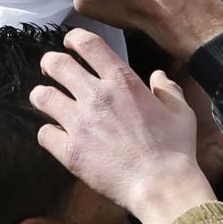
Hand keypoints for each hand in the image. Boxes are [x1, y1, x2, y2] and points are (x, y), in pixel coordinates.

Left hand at [28, 28, 215, 223]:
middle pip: (57, 64)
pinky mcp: (70, 151)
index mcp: (123, 81)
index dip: (74, 38)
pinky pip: (44, 133)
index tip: (70, 42)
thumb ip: (167, 89)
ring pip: (42, 96)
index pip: (88, 44)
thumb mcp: (180, 111)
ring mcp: (80, 124)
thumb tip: (158, 76)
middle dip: (50, 62)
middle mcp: (96, 96)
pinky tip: (56, 135)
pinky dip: (48, 132)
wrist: (161, 185)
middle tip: (50, 68)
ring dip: (42, 95)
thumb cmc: (174, 149)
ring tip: (46, 99)